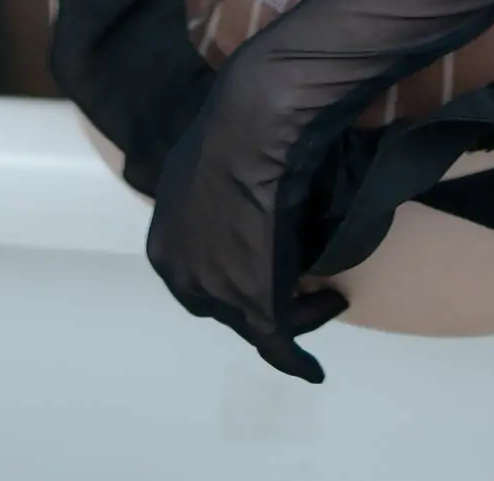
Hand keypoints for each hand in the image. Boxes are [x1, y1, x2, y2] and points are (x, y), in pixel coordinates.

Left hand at [145, 45, 349, 382]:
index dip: (237, 277)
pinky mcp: (253, 301)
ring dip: (294, 317)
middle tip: (302, 287)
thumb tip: (231, 186)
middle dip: (262, 300)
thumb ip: (209, 189)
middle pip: (224, 305)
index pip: (200, 278)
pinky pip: (278, 343)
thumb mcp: (205, 162)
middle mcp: (182, 273)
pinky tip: (313, 372)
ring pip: (256, 322)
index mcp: (165, 242)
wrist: (255, 122)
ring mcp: (215, 290)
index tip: (272, 267)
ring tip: (328, 298)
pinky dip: (296, 360)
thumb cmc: (235, 127)